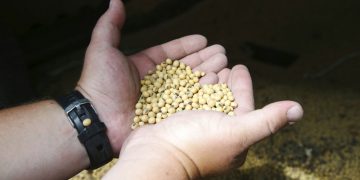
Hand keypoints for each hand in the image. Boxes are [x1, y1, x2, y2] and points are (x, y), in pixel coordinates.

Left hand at [76, 0, 227, 153]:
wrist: (98, 120)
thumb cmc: (99, 85)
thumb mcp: (102, 49)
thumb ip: (110, 25)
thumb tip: (115, 0)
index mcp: (143, 66)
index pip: (170, 53)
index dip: (187, 46)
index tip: (203, 39)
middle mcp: (155, 83)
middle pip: (184, 68)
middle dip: (204, 59)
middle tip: (221, 53)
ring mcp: (163, 100)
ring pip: (190, 84)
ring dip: (208, 73)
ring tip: (224, 65)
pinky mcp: (167, 116)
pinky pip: (188, 103)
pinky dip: (203, 95)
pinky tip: (217, 85)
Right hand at [105, 66, 303, 178]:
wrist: (153, 155)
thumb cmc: (194, 146)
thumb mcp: (236, 132)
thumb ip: (266, 120)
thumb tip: (298, 110)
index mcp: (233, 138)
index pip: (243, 106)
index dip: (243, 86)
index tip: (240, 67)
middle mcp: (215, 134)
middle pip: (224, 101)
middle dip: (226, 81)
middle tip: (225, 63)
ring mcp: (195, 127)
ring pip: (205, 99)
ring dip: (209, 81)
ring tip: (209, 66)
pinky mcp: (177, 122)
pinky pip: (188, 99)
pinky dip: (190, 86)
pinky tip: (188, 77)